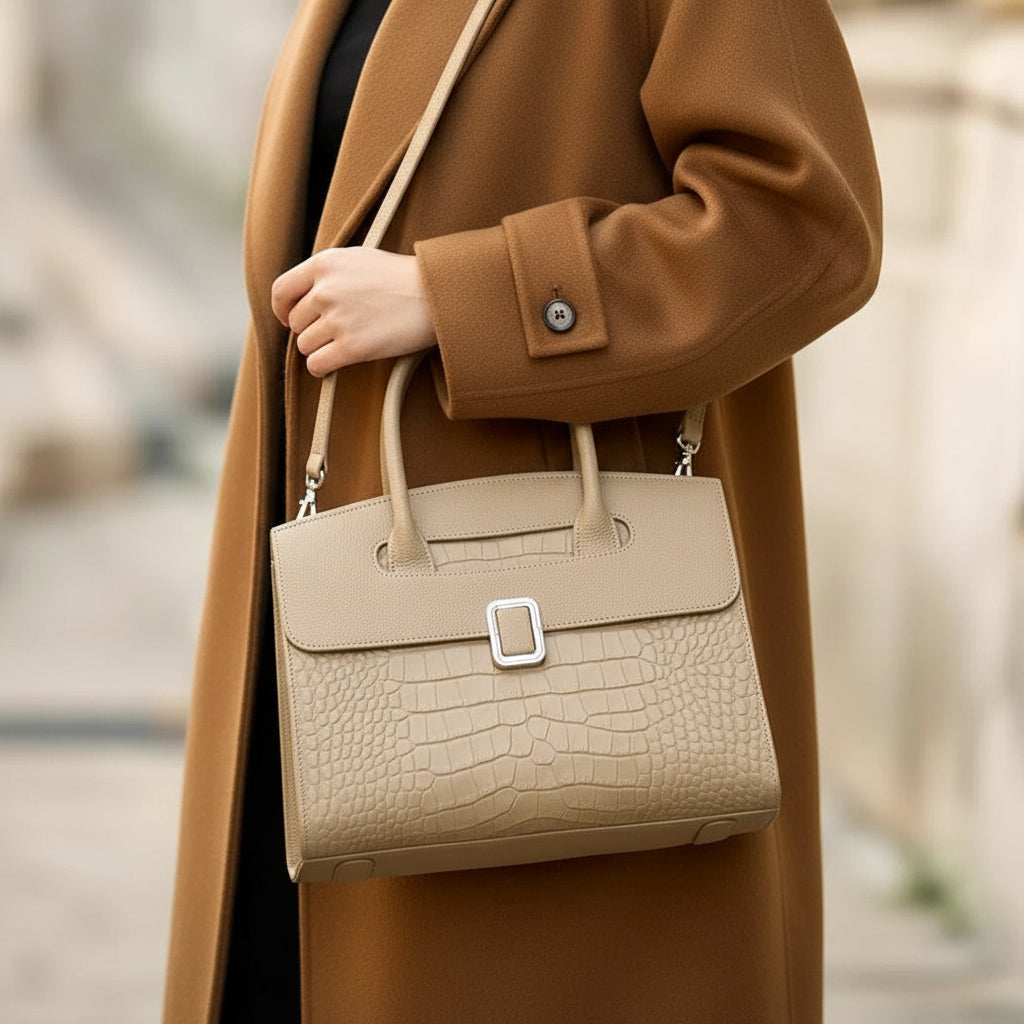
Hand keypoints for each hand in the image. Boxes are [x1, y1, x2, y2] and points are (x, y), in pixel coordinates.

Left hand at [271, 248, 436, 376]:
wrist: (434, 296)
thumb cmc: (401, 278)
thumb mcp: (359, 259)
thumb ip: (328, 273)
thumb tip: (302, 296)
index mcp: (324, 264)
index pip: (281, 290)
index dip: (281, 309)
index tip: (288, 319)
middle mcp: (326, 290)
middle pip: (295, 322)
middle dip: (310, 330)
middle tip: (334, 333)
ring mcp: (338, 319)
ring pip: (305, 345)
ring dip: (319, 349)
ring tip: (342, 345)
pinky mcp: (352, 347)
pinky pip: (317, 365)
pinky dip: (321, 369)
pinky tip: (333, 365)